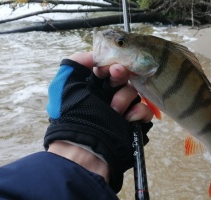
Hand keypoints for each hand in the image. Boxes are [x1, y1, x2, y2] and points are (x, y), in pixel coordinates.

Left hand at [44, 52, 152, 192]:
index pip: (106, 68)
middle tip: (116, 75)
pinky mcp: (135, 122)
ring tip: (115, 112)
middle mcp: (107, 97)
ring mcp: (123, 109)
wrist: (88, 148)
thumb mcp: (65, 85)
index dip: (108, 65)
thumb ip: (75, 63)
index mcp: (91, 88)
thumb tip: (94, 55)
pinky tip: (127, 119)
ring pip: (135, 91)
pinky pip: (145, 109)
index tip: (105, 69)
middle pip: (124, 76)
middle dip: (120, 74)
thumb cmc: (74, 116)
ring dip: (124, 98)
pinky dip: (138, 113)